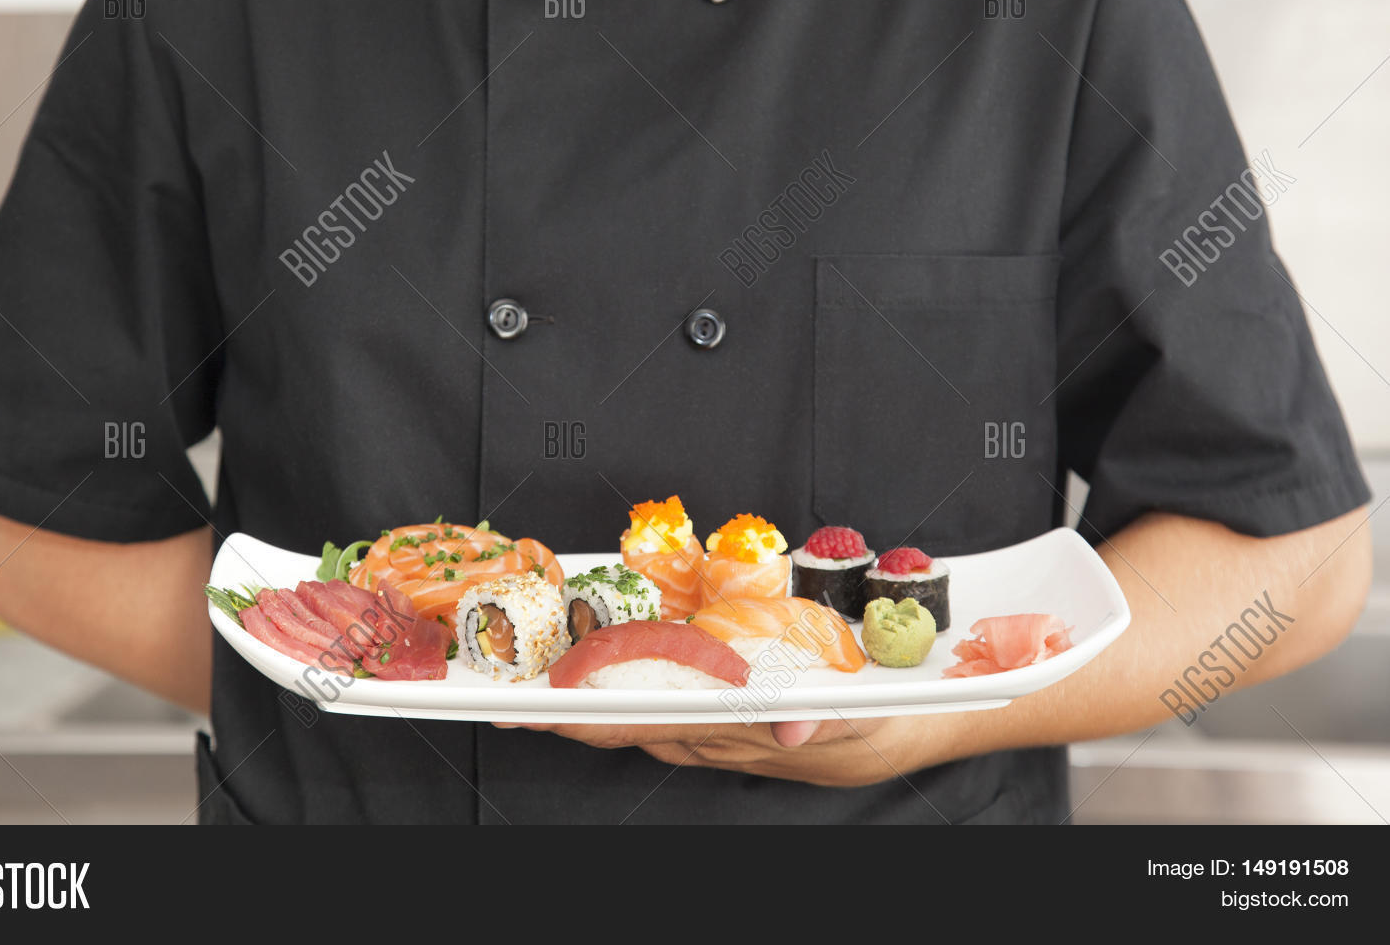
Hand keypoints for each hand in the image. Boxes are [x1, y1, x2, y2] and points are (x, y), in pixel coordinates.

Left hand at [494, 716, 925, 787]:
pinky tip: (611, 662)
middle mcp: (707, 734)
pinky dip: (628, 683)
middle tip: (501, 692)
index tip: (521, 709)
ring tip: (540, 673)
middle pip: (616, 724)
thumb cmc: (871, 725)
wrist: (898, 735)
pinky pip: (662, 701)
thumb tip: (785, 726)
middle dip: (558, 711)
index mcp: (725, 731)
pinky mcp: (722, 715)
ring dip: (586, 698)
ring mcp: (711, 728)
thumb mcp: (855, 723)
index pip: (633, 725)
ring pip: (634, 713)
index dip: (573, 717)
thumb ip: (819, 724)